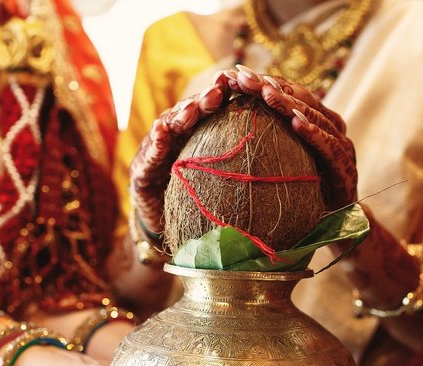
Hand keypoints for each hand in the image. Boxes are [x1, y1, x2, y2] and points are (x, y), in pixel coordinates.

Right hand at [130, 74, 230, 232]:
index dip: (220, 95)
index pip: (209, 110)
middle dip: (201, 100)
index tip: (236, 83)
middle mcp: (174, 137)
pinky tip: (161, 134)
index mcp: (196, 135)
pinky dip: (155, 145)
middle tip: (216, 92)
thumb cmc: (197, 199)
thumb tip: (281, 150)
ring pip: (166, 127)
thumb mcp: (222, 178)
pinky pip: (148, 156)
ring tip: (189, 110)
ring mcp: (155, 151)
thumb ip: (240, 162)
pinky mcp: (141, 170)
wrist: (165, 224)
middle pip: (188, 113)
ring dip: (178, 116)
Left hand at [228, 65, 357, 210]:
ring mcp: (341, 146)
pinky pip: (329, 147)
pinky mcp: (346, 169)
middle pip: (299, 99)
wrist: (336, 227)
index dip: (261, 82)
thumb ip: (263, 147)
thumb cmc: (302, 196)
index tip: (231, 75)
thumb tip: (218, 133)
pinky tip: (296, 123)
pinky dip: (314, 133)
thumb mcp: (279, 168)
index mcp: (314, 122)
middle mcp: (331, 128)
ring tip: (265, 93)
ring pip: (314, 116)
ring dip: (289, 103)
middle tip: (241, 77)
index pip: (287, 94)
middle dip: (269, 85)